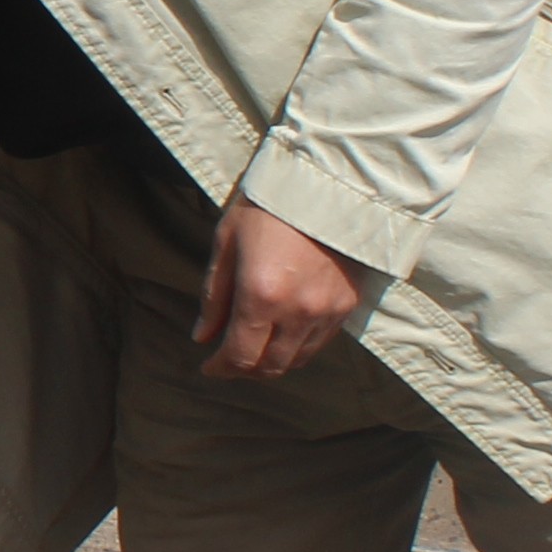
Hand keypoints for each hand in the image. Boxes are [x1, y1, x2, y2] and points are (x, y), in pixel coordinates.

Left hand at [195, 199, 372, 379]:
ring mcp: (328, 311)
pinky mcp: (349, 303)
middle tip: (228, 359)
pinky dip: (298, 346)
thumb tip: (202, 337)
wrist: (328, 182)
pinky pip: (320, 341)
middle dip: (245, 369)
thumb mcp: (228, 242)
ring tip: (255, 347)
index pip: (240, 356)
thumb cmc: (268, 205)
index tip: (207, 366)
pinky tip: (283, 331)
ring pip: (297, 359)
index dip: (220, 368)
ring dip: (273, 361)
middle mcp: (298, 311)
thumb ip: (215, 296)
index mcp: (261, 295)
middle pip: (270, 367)